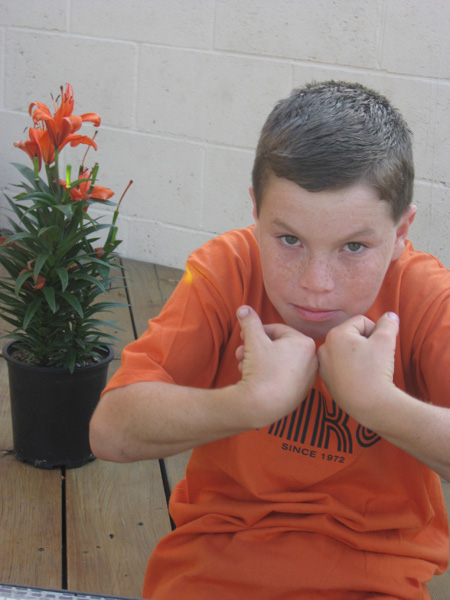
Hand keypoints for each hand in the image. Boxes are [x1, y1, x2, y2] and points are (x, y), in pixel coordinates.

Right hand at [235, 305, 317, 427]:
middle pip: (278, 347)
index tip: (243, 335)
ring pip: (278, 362)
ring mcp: (307, 379)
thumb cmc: (261, 370)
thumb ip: (249, 321)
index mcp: (306, 343)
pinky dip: (268, 375)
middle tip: (240, 352)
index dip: (257, 331)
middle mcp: (312, 361)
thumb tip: (243, 308)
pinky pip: (282, 378)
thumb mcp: (253, 340)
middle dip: (255, 348)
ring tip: (242, 366)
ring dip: (258, 361)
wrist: (261, 406)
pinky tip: (253, 379)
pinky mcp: (299, 394)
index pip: (278, 330)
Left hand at [317, 312, 399, 426]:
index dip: (375, 332)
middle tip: (373, 359)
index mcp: (335, 335)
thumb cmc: (376, 370)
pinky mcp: (326, 380)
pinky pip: (341, 367)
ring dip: (358, 356)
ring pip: (346, 352)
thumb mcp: (386, 341)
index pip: (361, 322)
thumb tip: (390, 316)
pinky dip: (351, 369)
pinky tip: (359, 379)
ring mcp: (323, 366)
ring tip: (366, 369)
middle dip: (365, 343)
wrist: (370, 404)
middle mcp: (323, 348)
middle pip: (351, 336)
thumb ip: (388, 323)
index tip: (379, 348)